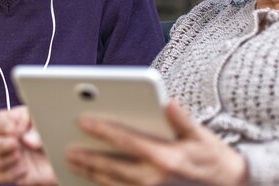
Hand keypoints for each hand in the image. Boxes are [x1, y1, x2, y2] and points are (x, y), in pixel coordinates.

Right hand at [0, 105, 57, 185]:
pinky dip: (9, 174)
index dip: (1, 125)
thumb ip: (38, 129)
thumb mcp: (51, 125)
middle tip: (15, 146)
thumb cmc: (58, 135)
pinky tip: (24, 170)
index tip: (13, 131)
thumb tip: (27, 140)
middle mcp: (7, 138)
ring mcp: (7, 156)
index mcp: (16, 121)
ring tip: (19, 157)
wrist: (69, 159)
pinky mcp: (10, 173)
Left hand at [65, 99, 247, 185]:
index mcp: (165, 157)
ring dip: (91, 174)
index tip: (84, 120)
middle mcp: (155, 178)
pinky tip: (90, 181)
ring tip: (72, 164)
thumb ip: (181, 120)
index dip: (104, 130)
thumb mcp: (202, 136)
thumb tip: (168, 102)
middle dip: (88, 158)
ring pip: (113, 184)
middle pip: (113, 167)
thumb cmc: (213, 158)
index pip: (127, 141)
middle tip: (65, 149)